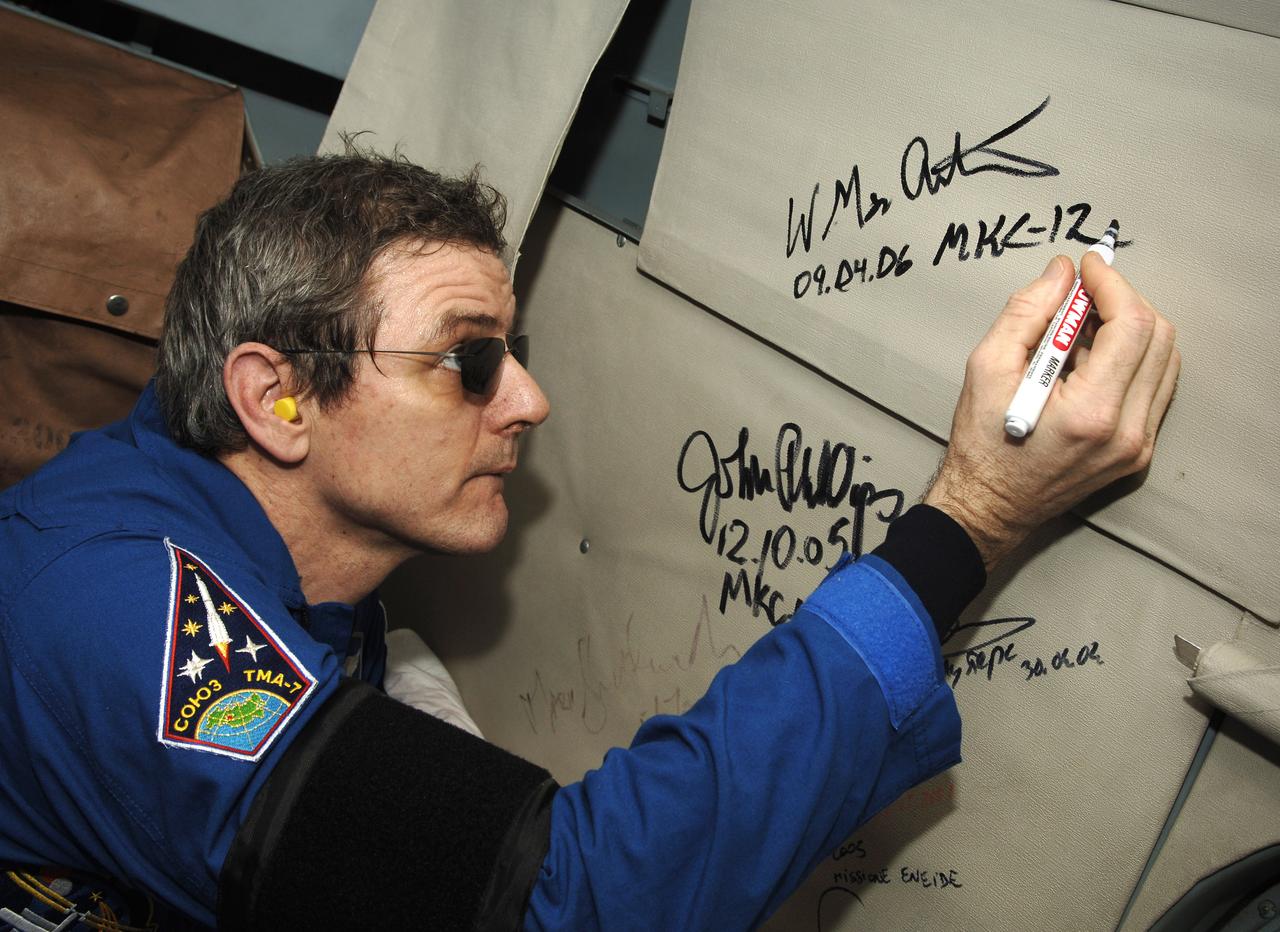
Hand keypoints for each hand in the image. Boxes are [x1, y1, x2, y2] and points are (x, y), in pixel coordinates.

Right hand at [924, 252, 1179, 569]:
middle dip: (1124, 301)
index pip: (1132, 325)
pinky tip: (1092, 360)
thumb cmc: (982, 444)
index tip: (1088, 267)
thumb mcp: (987, 368)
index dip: (1112, 284)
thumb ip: (1027, 312)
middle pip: (1158, 336)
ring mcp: (1138, 444)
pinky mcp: (1138, 450)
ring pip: (1164, 359)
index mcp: (1090, 411)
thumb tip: (1062, 273)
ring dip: (1130, 329)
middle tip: (1083, 294)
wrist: (990, 506)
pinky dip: (1131, 359)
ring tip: (1084, 329)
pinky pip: (1154, 386)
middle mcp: (1126, 430)